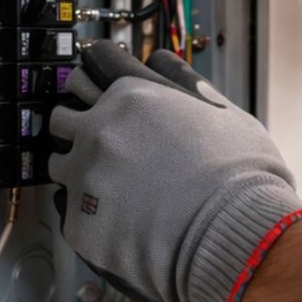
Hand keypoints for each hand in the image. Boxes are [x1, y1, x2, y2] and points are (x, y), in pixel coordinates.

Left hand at [49, 42, 301, 301]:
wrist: (238, 238)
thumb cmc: (242, 178)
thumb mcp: (224, 112)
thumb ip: (184, 84)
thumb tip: (161, 62)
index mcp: (134, 95)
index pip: (94, 63)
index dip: (101, 76)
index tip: (104, 88)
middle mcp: (101, 129)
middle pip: (64, 111)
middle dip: (82, 121)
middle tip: (106, 140)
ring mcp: (85, 177)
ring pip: (59, 160)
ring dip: (80, 167)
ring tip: (114, 185)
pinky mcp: (79, 222)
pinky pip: (65, 208)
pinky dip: (86, 210)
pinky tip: (115, 216)